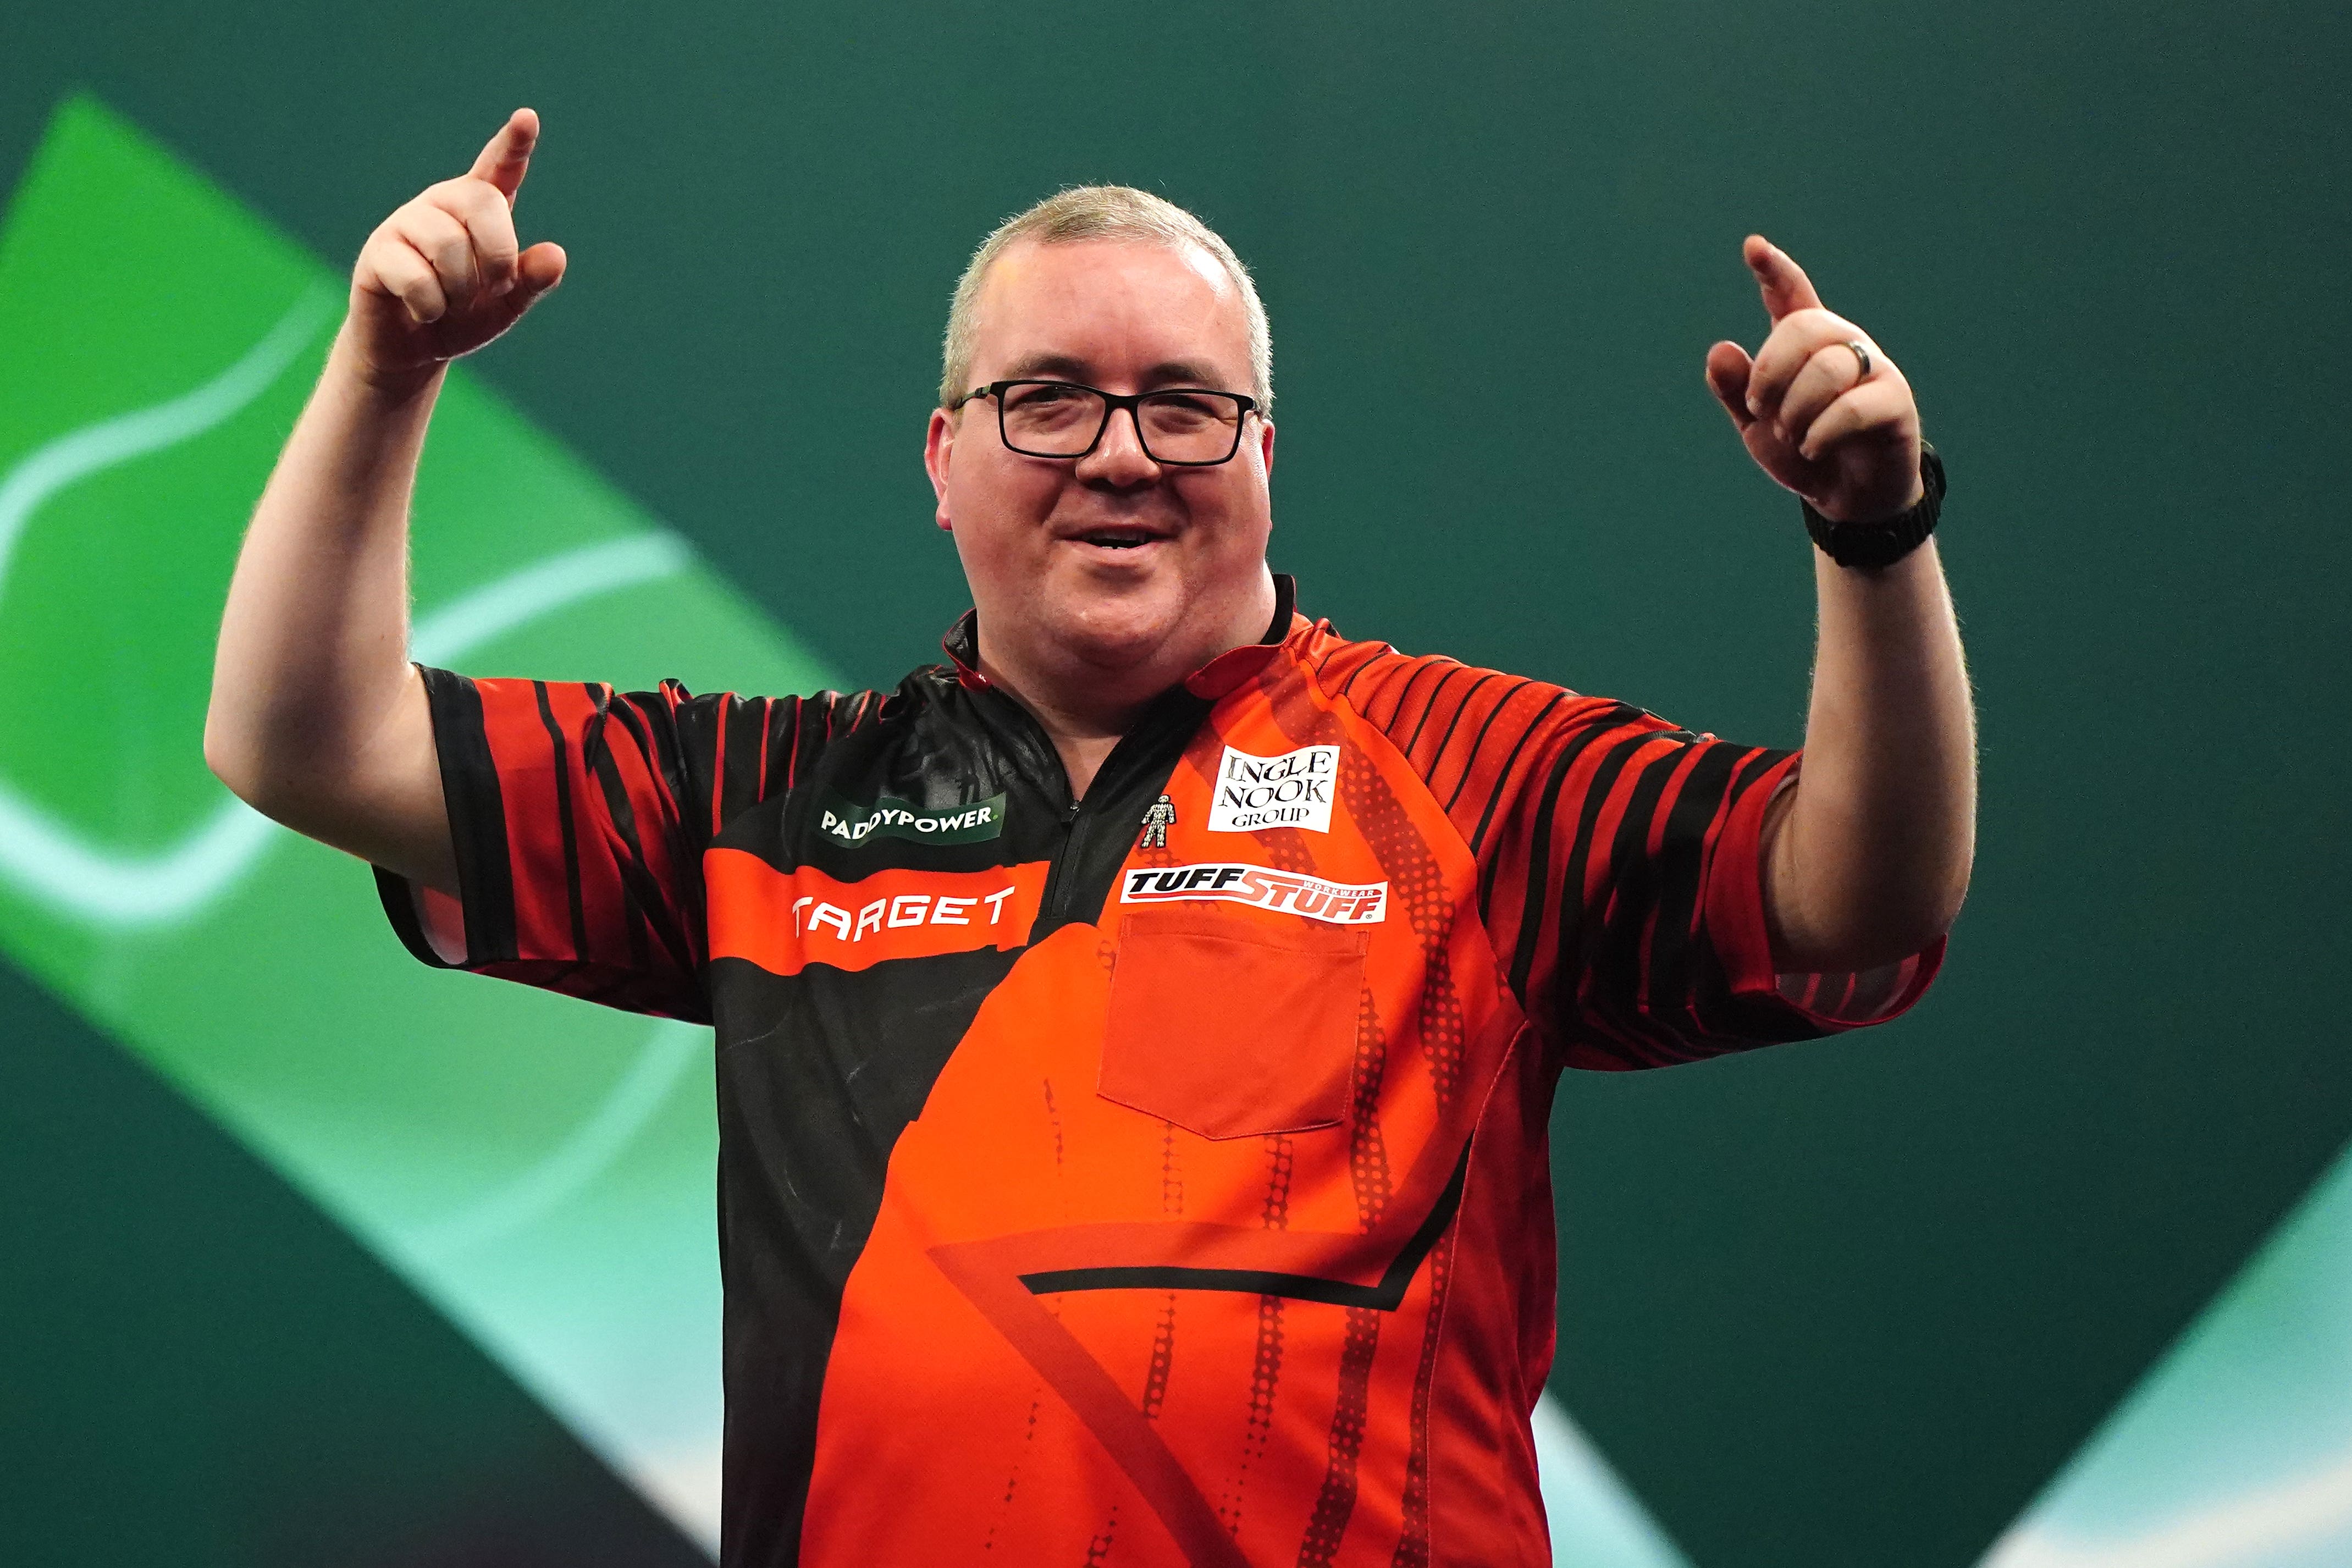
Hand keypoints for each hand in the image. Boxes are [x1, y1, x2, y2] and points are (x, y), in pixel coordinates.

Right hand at [345, 109, 566, 386]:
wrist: (413, 349)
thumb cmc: (463, 317)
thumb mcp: (506, 304)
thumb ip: (532, 280)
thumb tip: (556, 255)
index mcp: (480, 210)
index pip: (499, 168)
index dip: (514, 144)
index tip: (527, 119)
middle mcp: (442, 205)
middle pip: (483, 204)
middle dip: (498, 256)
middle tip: (494, 288)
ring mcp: (406, 223)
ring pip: (447, 244)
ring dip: (461, 290)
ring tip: (452, 303)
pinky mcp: (378, 251)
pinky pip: (415, 277)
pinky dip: (431, 307)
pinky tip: (424, 311)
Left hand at [1704, 236, 1921, 524]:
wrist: (1847, 498)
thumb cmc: (1804, 451)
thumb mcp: (1757, 426)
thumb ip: (1735, 391)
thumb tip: (1719, 349)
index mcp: (1806, 344)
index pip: (1791, 295)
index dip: (1773, 269)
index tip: (1752, 247)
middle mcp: (1843, 344)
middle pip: (1804, 328)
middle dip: (1770, 372)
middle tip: (1759, 409)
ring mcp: (1874, 369)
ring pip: (1828, 367)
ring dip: (1795, 410)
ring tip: (1792, 436)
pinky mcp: (1895, 401)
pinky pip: (1854, 406)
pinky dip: (1822, 432)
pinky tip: (1813, 448)